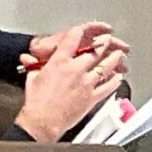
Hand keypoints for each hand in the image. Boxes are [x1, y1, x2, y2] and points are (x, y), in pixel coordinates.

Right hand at [14, 25, 128, 141]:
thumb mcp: (33, 77)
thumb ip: (36, 66)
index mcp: (60, 62)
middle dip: (103, 44)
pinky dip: (115, 81)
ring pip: (106, 67)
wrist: (42, 122)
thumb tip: (32, 60)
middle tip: (108, 40)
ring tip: (119, 54)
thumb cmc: (36, 102)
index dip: (82, 31)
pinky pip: (108, 87)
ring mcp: (86, 83)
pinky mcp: (92, 98)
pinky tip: (119, 77)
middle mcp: (76, 70)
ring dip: (114, 59)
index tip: (86, 29)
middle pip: (95, 51)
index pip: (73, 39)